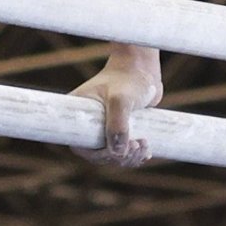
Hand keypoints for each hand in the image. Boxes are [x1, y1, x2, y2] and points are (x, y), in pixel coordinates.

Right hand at [70, 51, 161, 167]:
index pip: (81, 145)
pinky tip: (146, 151)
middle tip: (137, 145)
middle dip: (118, 157)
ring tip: (144, 145)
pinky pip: (124, 151)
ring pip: (113, 155)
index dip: (97, 155)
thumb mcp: (121, 99)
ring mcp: (105, 127)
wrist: (144, 67)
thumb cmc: (129, 77)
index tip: (116, 151)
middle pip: (98, 154)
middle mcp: (89, 122)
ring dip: (129, 158)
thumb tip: (118, 153)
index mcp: (79, 114)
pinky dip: (134, 155)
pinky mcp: (121, 129)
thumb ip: (118, 123)